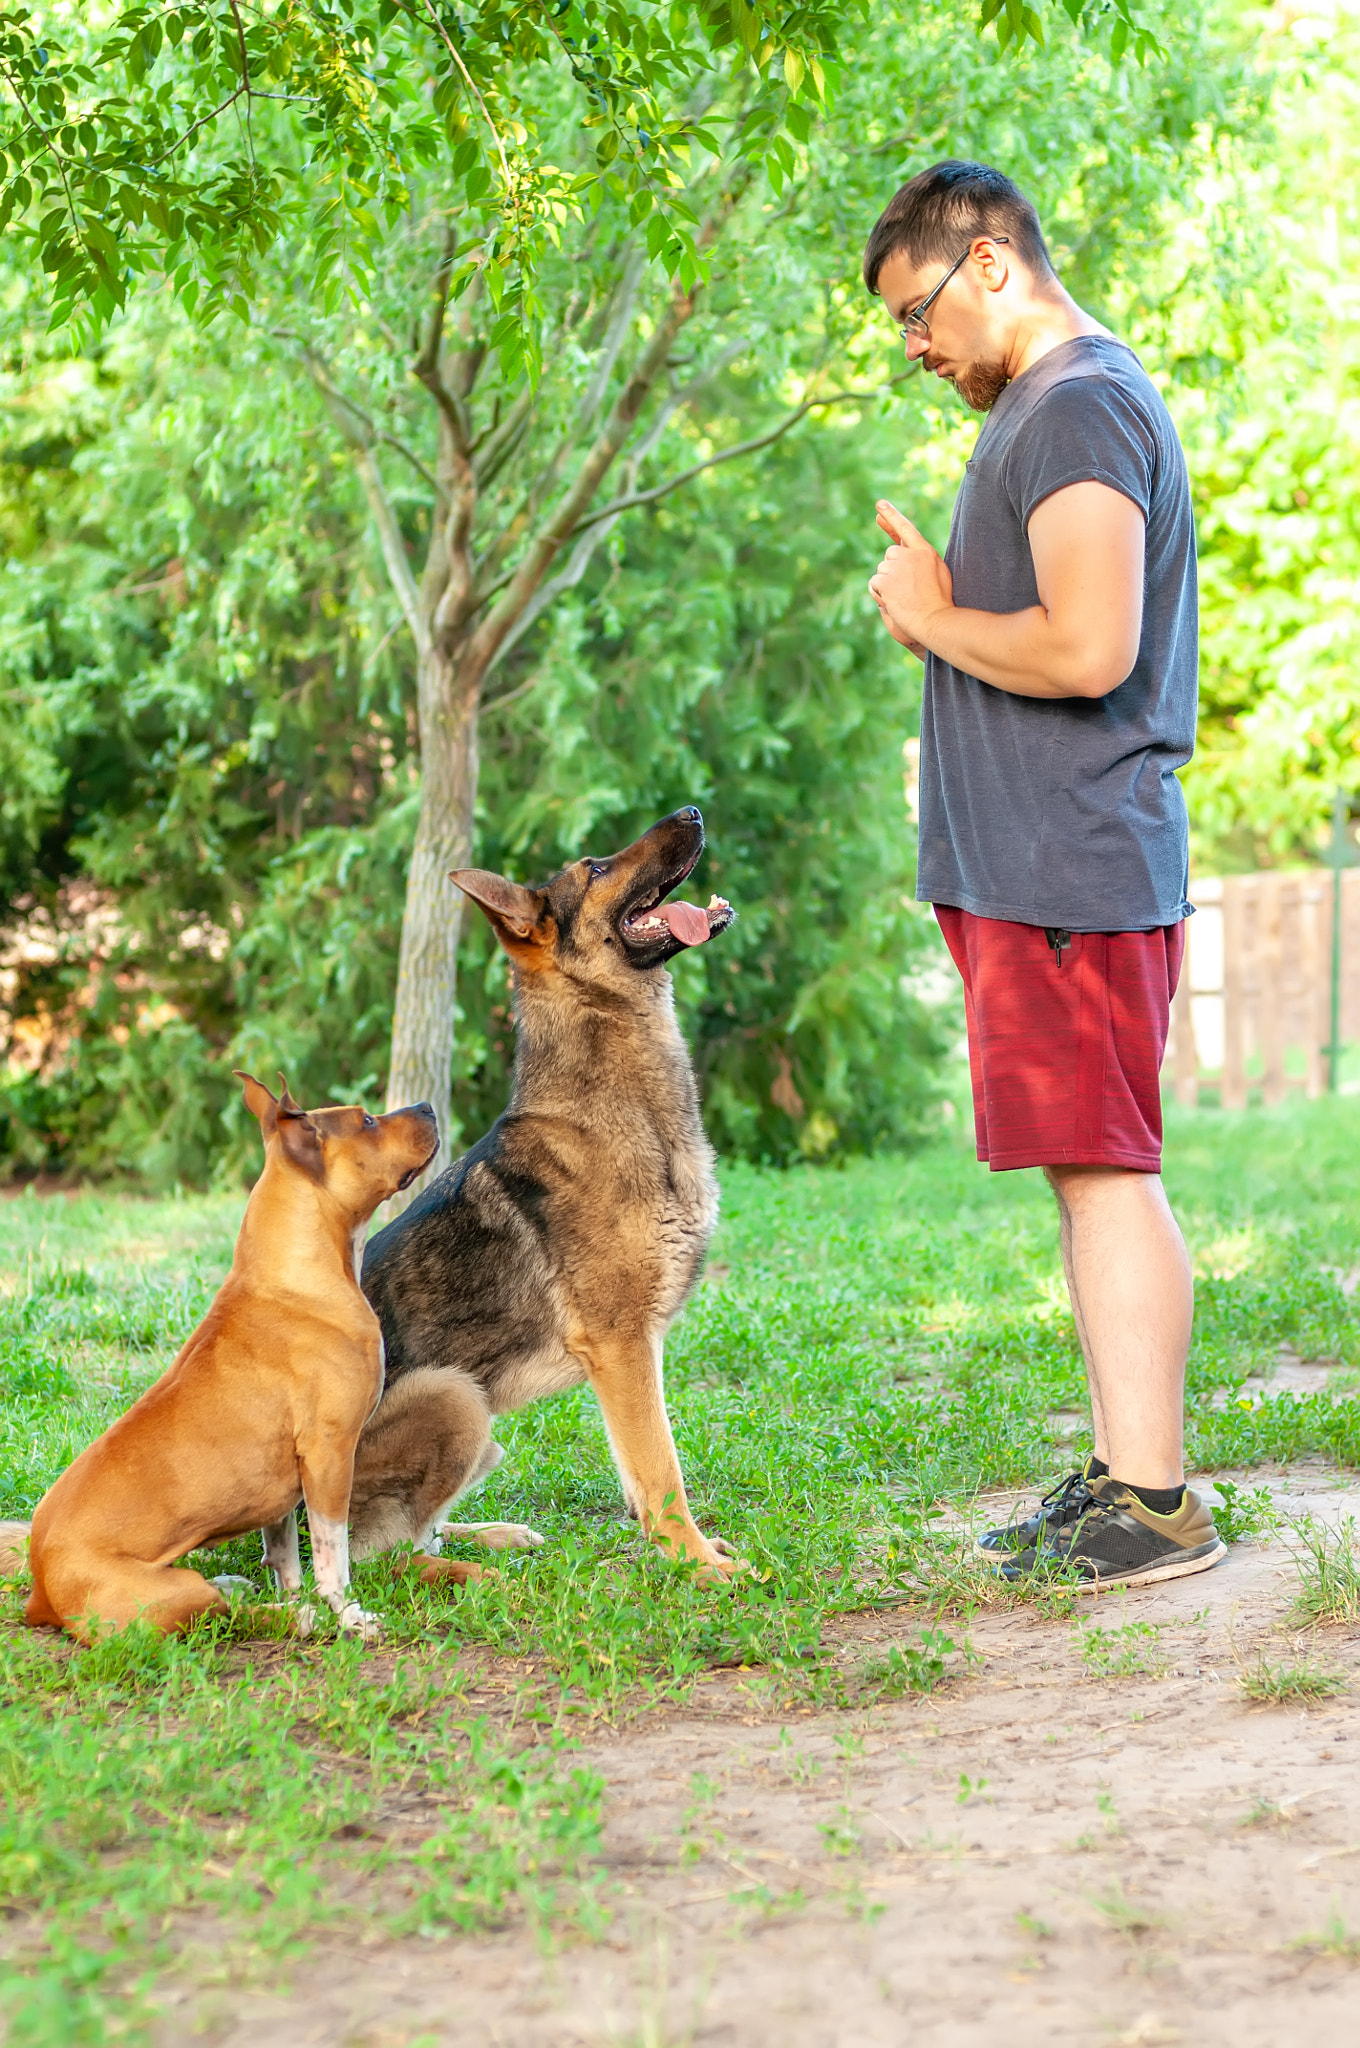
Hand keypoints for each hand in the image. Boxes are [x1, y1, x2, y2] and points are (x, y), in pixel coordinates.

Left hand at [868, 499, 952, 658]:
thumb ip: (922, 557)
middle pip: (890, 554)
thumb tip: (904, 547)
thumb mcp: (937, 572)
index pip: (905, 529)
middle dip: (893, 569)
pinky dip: (880, 594)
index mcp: (925, 551)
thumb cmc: (939, 601)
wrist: (935, 620)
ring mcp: (897, 567)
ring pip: (881, 570)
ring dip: (887, 584)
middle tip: (908, 588)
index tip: (879, 504)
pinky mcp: (886, 581)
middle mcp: (910, 555)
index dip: (891, 515)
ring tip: (904, 597)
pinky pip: (874, 584)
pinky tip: (895, 602)